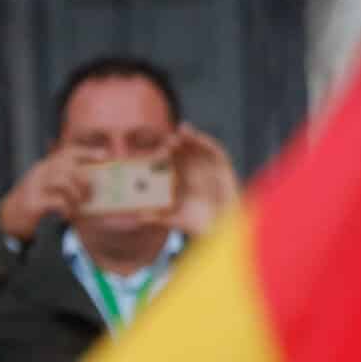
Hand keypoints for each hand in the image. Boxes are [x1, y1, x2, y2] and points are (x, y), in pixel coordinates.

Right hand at [0, 150, 91, 242]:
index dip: (87, 152)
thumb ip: (67, 182)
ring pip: (62, 181)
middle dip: (85, 179)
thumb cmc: (37, 202)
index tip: (104, 156)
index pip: (67, 152)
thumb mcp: (49, 187)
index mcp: (46, 167)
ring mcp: (34, 186)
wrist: (10, 218)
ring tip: (79, 206)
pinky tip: (66, 215)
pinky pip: (56, 201)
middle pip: (67, 166)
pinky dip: (66, 208)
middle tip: (91, 195)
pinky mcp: (32, 203)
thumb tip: (95, 184)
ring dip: (77, 194)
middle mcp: (40, 172)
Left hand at [164, 124, 238, 239]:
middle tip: (168, 140)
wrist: (222, 231)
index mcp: (183, 179)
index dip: (166, 152)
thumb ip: (156, 218)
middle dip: (177, 143)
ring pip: (200, 148)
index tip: (158, 148)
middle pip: (185, 151)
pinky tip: (199, 138)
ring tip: (182, 130)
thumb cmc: (198, 225)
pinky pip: (217, 153)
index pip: (173, 161)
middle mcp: (196, 171)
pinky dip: (209, 144)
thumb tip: (136, 217)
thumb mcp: (174, 220)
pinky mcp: (224, 169)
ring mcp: (210, 169)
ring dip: (192, 138)